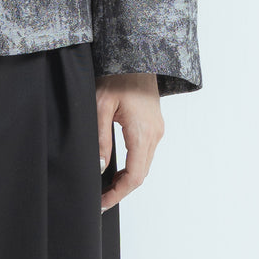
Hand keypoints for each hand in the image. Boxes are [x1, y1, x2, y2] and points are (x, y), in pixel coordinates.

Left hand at [96, 73, 163, 212]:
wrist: (136, 55)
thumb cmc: (117, 76)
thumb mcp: (101, 106)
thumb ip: (101, 139)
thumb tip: (101, 167)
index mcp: (142, 133)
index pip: (134, 176)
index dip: (118, 194)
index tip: (102, 202)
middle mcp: (155, 134)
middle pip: (141, 174)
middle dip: (121, 189)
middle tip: (100, 198)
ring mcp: (157, 129)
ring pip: (144, 164)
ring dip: (127, 178)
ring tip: (106, 186)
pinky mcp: (155, 124)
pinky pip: (146, 152)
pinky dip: (133, 164)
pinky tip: (119, 167)